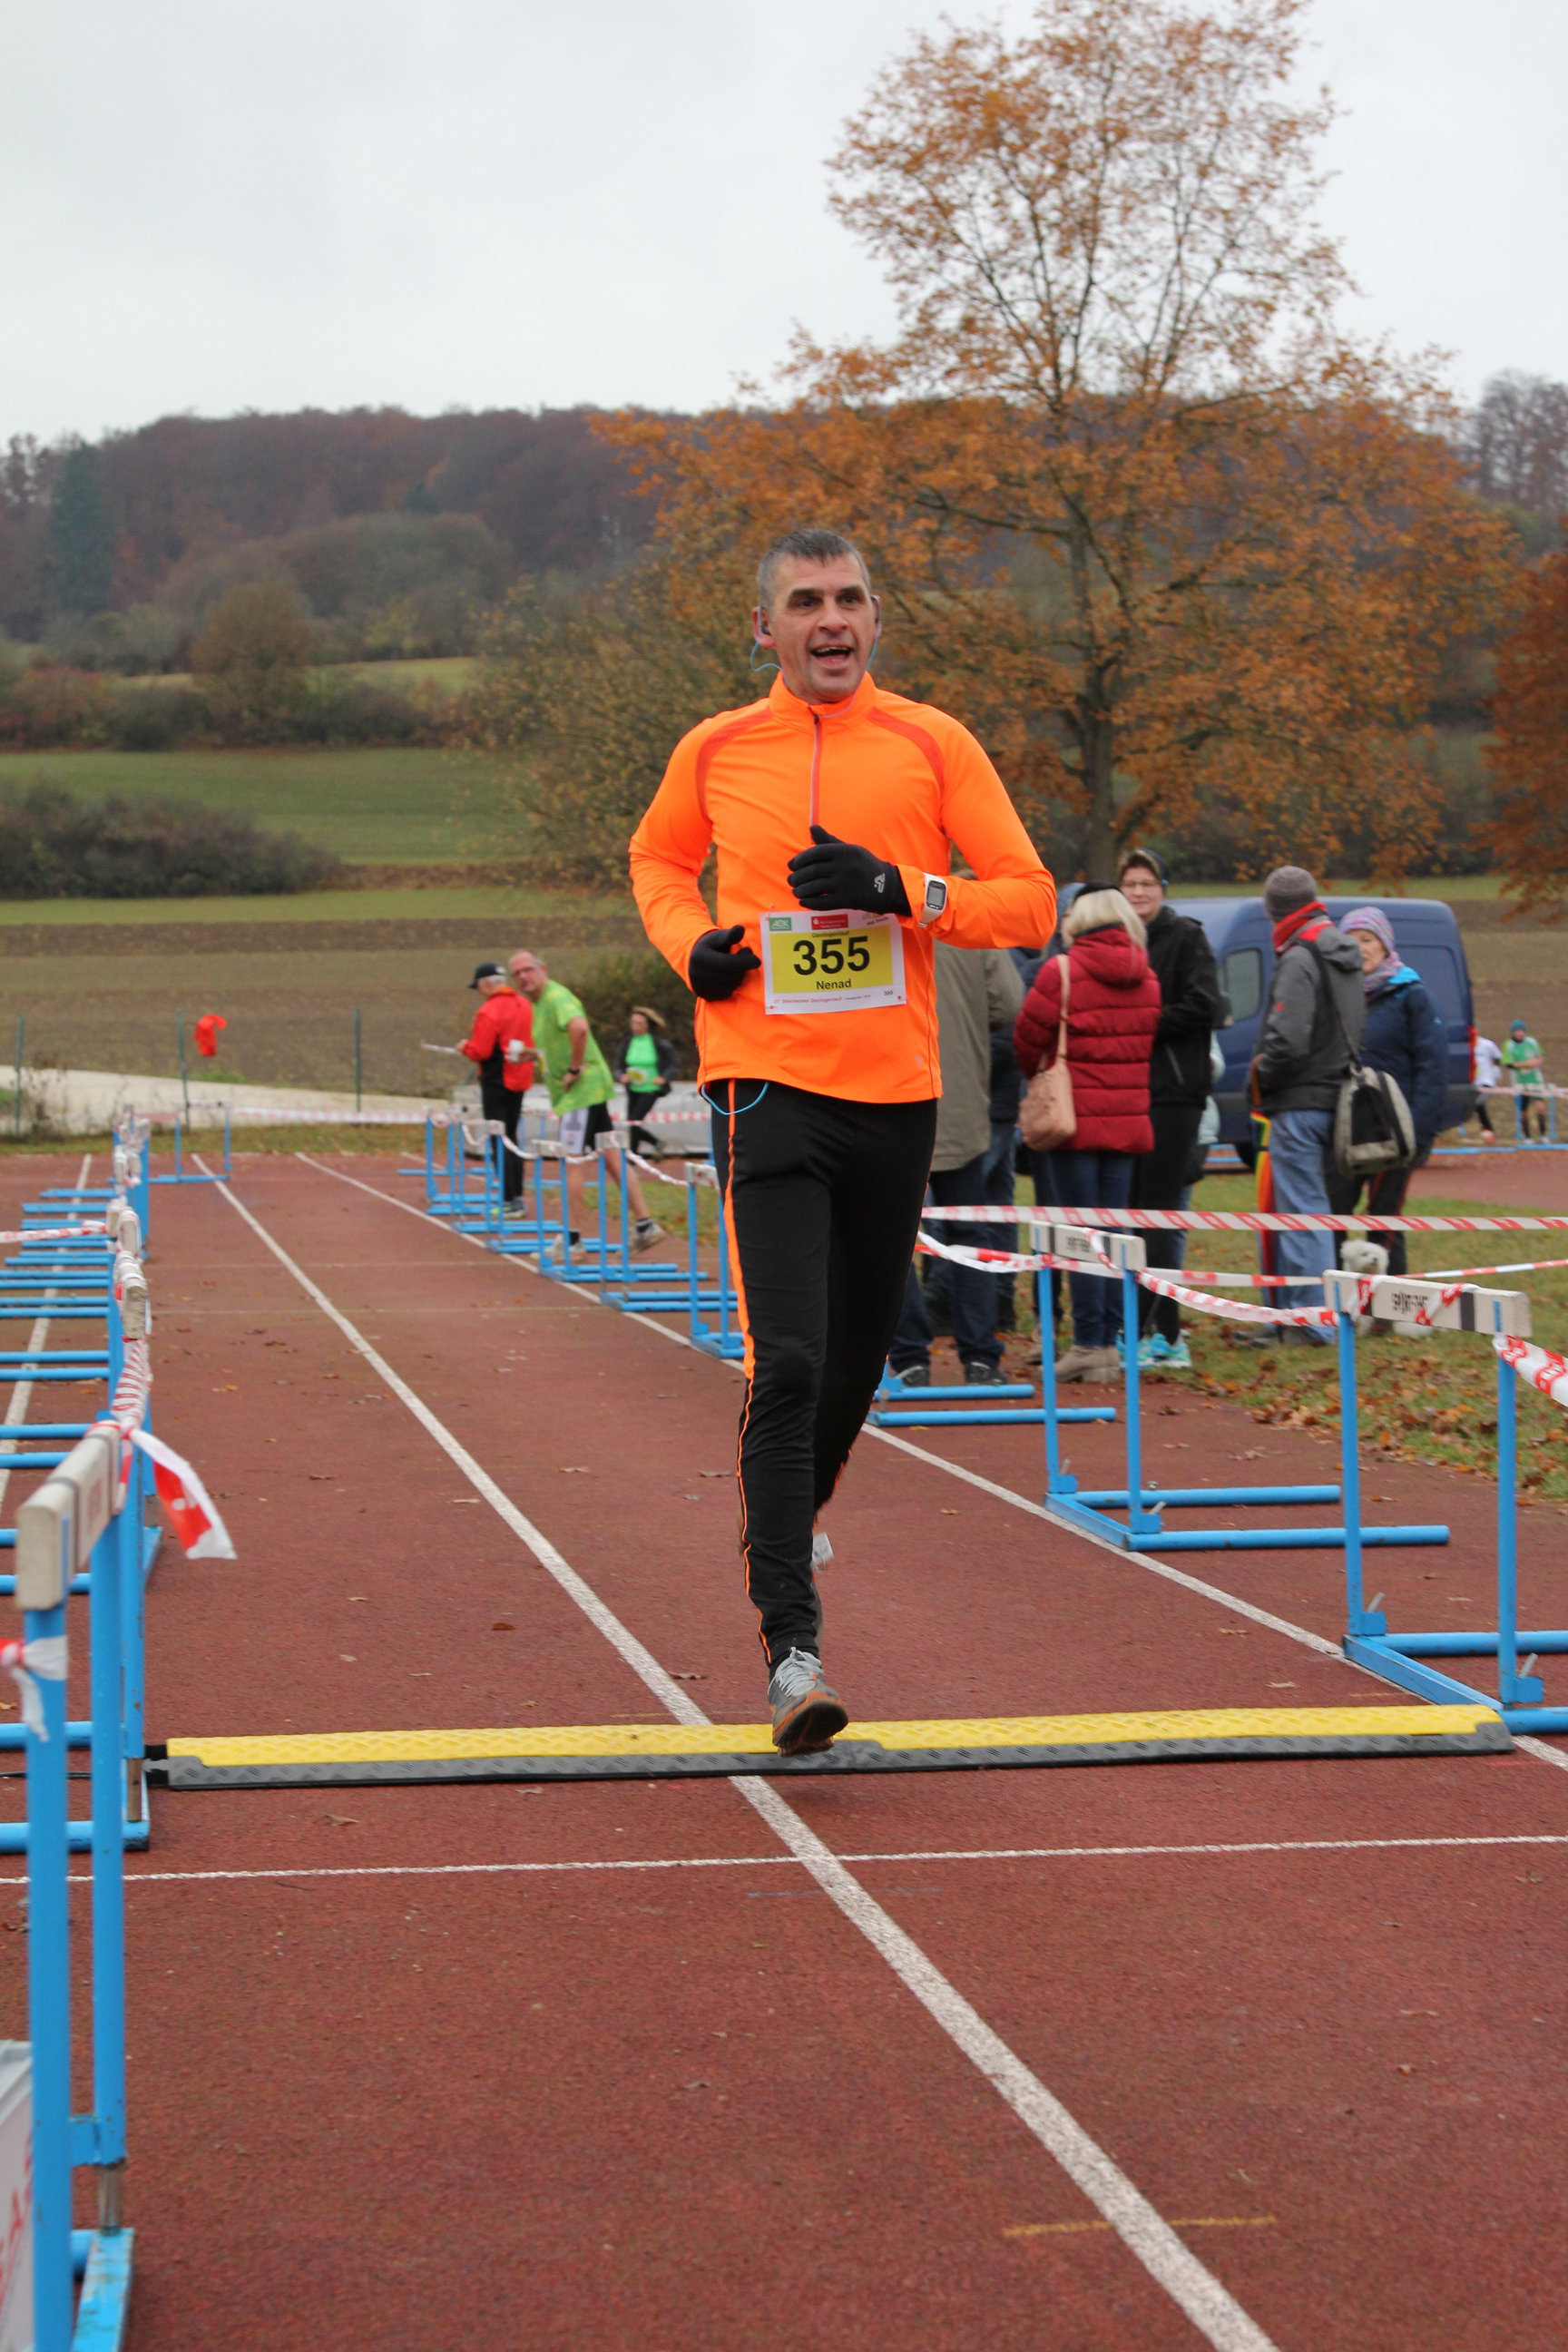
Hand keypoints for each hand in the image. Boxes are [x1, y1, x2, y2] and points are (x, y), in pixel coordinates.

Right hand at [688, 925, 761, 1000]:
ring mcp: (700, 987)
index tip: (757, 961)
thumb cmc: (711, 945)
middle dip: (742, 968)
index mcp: (700, 957)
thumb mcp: (718, 937)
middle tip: (748, 957)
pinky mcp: (705, 996)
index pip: (726, 963)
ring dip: (739, 976)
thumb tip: (741, 929)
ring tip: (738, 965)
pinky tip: (732, 975)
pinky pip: (726, 993)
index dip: (743, 962)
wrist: (693, 959)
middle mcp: (698, 974)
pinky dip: (733, 985)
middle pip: (729, 976)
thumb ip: (730, 935)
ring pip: (729, 986)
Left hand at [787, 825, 910, 914]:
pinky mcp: (847, 900)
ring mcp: (846, 884)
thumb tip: (812, 828)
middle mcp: (845, 866)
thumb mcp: (849, 849)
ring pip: (815, 888)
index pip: (815, 853)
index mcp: (844, 851)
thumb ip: (829, 841)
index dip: (799, 859)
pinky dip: (810, 902)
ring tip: (795, 891)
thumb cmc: (864, 865)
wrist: (886, 886)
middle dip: (797, 877)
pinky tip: (803, 901)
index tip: (791, 865)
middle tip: (791, 880)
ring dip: (801, 890)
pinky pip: (823, 902)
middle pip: (812, 871)